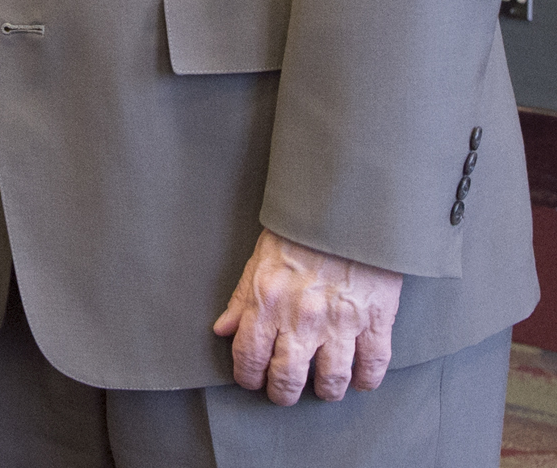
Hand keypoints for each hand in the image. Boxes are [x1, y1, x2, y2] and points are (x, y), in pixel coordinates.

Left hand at [213, 228, 402, 403]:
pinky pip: (372, 368)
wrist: (347, 206)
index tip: (252, 379)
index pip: (248, 358)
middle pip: (288, 380)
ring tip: (322, 384)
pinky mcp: (375, 321)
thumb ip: (242, 299)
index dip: (248, 377)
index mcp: (268, 301)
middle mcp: (302, 319)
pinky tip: (358, 376)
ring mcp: (340, 323)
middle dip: (282, 392)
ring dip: (325, 390)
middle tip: (285, 389)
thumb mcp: (261, 257)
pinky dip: (365, 380)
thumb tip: (222, 330)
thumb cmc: (301, 230)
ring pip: (331, 382)